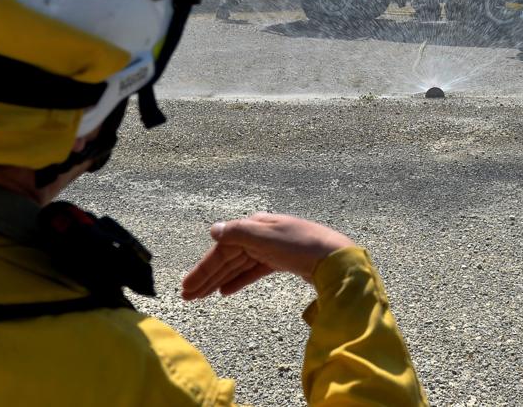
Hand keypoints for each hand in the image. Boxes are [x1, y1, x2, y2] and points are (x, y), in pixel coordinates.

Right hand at [181, 212, 355, 298]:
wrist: (335, 257)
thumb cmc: (301, 244)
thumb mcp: (266, 236)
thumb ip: (238, 233)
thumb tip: (213, 230)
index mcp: (255, 225)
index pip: (222, 248)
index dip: (204, 267)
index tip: (187, 287)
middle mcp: (260, 235)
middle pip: (227, 257)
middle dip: (207, 276)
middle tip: (187, 296)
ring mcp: (270, 249)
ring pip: (238, 265)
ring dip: (218, 280)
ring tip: (201, 296)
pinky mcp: (281, 262)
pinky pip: (252, 271)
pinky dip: (238, 280)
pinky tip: (226, 291)